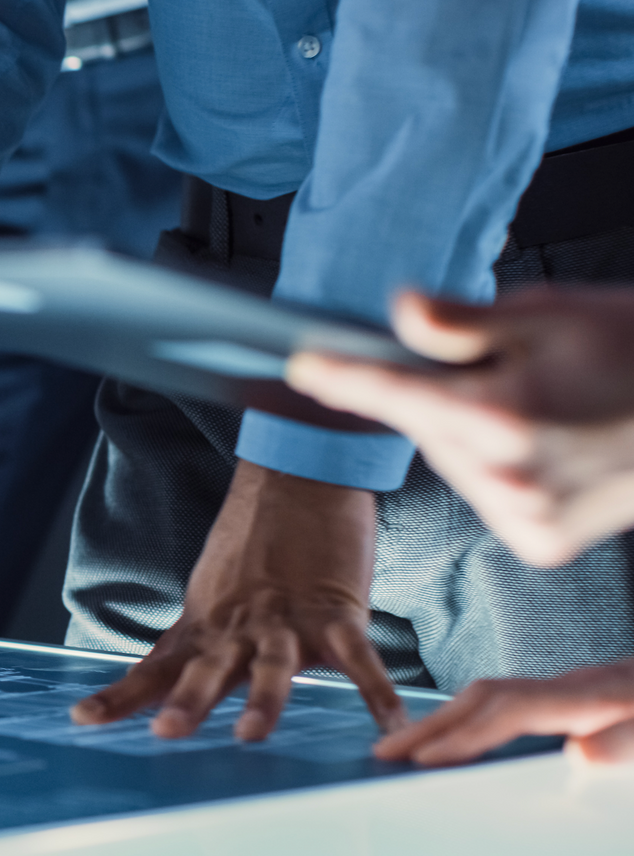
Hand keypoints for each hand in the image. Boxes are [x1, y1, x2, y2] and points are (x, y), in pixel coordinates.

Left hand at [70, 460, 407, 739]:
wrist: (299, 478)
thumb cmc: (254, 547)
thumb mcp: (210, 598)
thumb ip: (194, 647)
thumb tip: (161, 690)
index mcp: (205, 627)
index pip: (155, 668)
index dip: (120, 696)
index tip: (82, 719)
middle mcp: (239, 627)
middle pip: (209, 669)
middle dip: (189, 701)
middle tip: (168, 732)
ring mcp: (287, 619)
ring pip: (272, 665)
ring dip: (262, 699)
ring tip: (250, 734)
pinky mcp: (336, 611)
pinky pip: (359, 658)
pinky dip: (375, 691)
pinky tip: (388, 723)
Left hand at [287, 288, 633, 566]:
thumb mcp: (551, 316)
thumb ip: (462, 322)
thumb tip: (399, 312)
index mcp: (506, 418)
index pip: (396, 395)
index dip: (344, 377)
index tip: (305, 366)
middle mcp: (510, 478)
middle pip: (426, 429)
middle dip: (439, 397)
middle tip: (498, 371)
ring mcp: (527, 518)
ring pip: (453, 463)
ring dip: (469, 434)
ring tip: (537, 407)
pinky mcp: (542, 542)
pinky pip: (487, 495)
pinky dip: (497, 469)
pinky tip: (544, 447)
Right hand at [375, 659, 633, 765]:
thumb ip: (629, 743)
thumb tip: (578, 755)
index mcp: (592, 697)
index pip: (508, 712)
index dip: (462, 736)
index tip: (422, 762)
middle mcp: (575, 687)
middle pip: (485, 697)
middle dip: (432, 724)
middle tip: (385, 752)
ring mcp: (574, 689)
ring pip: (493, 696)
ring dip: (446, 720)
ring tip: (405, 746)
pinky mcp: (579, 697)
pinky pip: (510, 703)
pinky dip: (473, 718)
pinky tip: (463, 737)